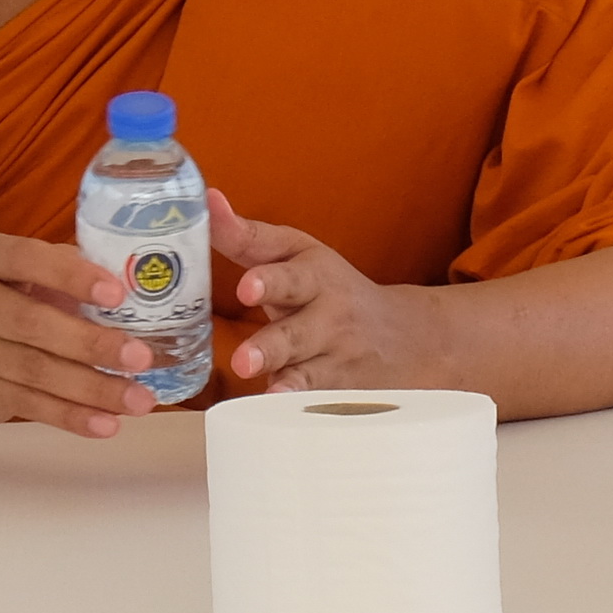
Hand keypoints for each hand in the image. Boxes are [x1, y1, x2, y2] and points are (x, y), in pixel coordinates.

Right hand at [0, 229, 176, 436]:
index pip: (26, 259)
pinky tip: (107, 423)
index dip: (71, 277)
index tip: (117, 293)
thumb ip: (65, 269)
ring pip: (34, 372)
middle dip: (90, 343)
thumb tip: (136, 284)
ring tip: (138, 399)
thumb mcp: (19, 270)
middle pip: (31, 324)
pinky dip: (71, 416)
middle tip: (141, 357)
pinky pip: (30, 406)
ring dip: (92, 388)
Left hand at [211, 193, 435, 391]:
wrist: (405, 337)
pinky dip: (302, 407)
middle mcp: (328, 313)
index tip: (247, 288)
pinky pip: (319, 400)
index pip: (289, 274)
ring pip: (308, 371)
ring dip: (286, 381)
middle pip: (298, 330)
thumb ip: (246, 238)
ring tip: (266, 391)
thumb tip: (207, 200)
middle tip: (243, 358)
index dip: (268, 281)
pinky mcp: (341, 389)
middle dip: (272, 343)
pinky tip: (283, 412)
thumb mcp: (296, 256)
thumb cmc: (328, 291)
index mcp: (313, 274)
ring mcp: (337, 355)